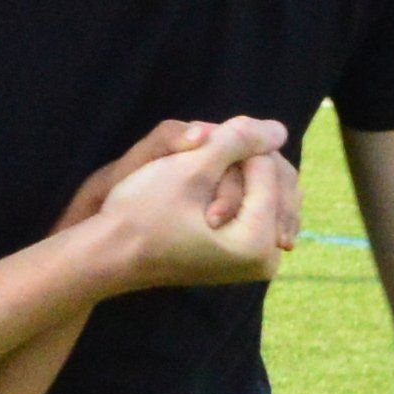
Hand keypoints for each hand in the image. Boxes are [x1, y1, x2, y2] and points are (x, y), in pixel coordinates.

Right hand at [72, 119, 299, 294]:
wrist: (112, 254)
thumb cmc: (143, 213)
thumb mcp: (191, 170)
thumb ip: (239, 142)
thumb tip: (281, 130)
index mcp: (257, 243)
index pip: (268, 169)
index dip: (239, 143)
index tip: (207, 138)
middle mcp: (265, 260)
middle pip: (278, 184)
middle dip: (250, 156)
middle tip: (215, 142)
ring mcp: (256, 264)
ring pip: (270, 195)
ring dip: (248, 170)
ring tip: (215, 156)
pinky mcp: (244, 260)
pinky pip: (259, 211)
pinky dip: (245, 189)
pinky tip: (226, 173)